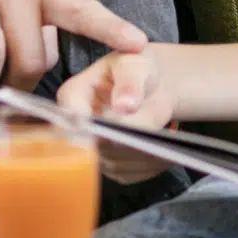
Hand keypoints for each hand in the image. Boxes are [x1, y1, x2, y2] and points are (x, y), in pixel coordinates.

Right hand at [58, 49, 175, 183]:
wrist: (150, 86)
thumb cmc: (137, 69)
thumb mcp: (135, 65)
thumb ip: (130, 82)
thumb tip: (125, 106)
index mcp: (73, 95)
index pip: (73, 118)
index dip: (92, 130)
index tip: (116, 134)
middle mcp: (77, 126)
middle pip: (93, 146)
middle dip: (123, 144)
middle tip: (149, 139)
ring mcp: (92, 147)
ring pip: (112, 163)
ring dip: (139, 157)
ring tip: (163, 146)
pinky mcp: (110, 162)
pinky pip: (126, 173)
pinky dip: (147, 167)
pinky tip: (163, 155)